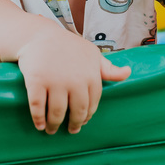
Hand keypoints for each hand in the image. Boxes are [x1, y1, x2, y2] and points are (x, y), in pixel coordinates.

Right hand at [16, 28, 130, 134]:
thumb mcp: (92, 54)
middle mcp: (75, 80)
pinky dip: (38, 119)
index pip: (92, 104)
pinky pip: (37, 107)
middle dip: (73, 124)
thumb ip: (108, 68)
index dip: (87, 116)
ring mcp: (55, 81)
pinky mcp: (36, 81)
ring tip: (52, 130)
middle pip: (77, 112)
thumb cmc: (68, 46)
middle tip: (70, 130)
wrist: (40, 34)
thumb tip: (128, 73)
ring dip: (55, 125)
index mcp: (91, 75)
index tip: (82, 122)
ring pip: (57, 112)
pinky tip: (40, 125)